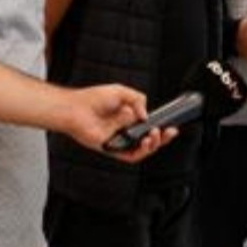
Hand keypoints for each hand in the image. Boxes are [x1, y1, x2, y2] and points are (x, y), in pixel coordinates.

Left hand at [58, 84, 177, 163]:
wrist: (75, 109)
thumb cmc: (92, 98)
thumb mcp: (121, 91)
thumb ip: (138, 99)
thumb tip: (146, 115)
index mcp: (128, 117)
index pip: (149, 126)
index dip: (161, 127)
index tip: (170, 125)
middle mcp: (124, 130)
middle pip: (148, 140)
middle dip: (162, 138)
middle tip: (169, 132)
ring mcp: (118, 140)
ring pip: (141, 150)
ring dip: (152, 145)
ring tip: (154, 134)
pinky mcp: (110, 149)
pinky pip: (128, 155)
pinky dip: (138, 151)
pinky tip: (142, 141)